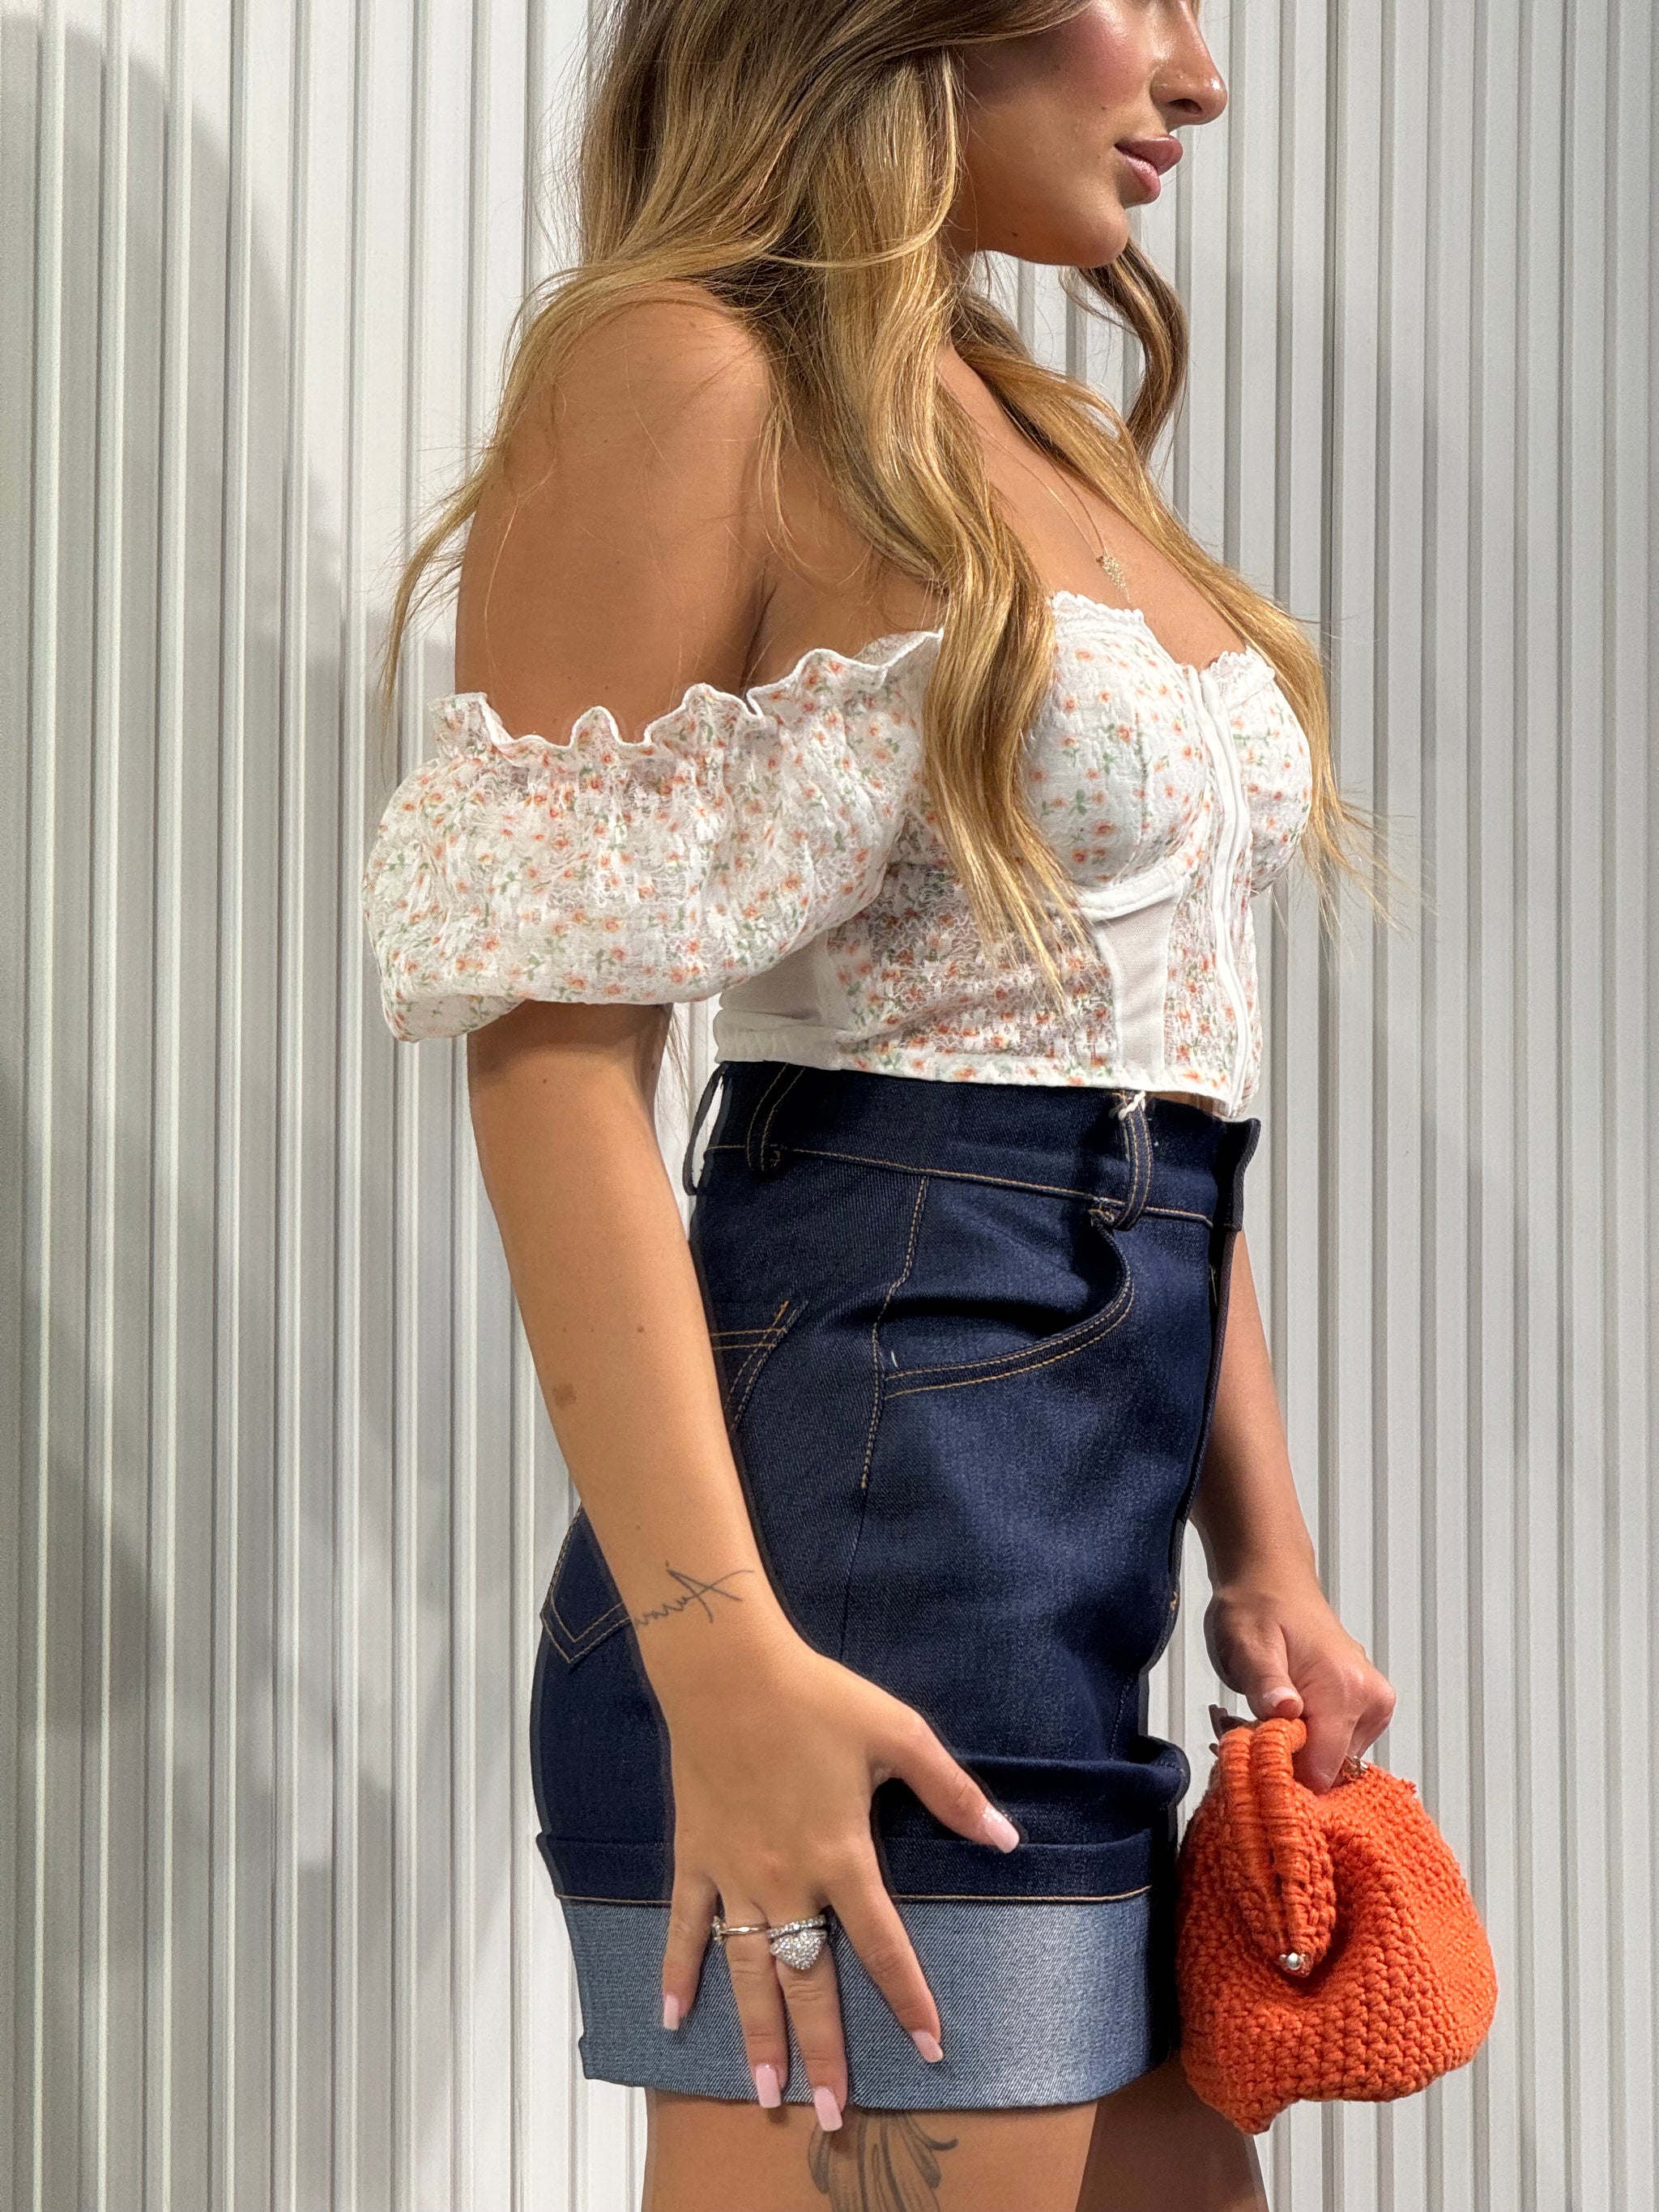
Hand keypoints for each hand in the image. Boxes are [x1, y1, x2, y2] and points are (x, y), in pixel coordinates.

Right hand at [656, 1629, 1019, 2129]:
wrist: (727, 1669)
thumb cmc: (817, 1697)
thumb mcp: (899, 1734)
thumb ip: (952, 1792)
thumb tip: (1007, 1839)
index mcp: (841, 1854)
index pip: (884, 1945)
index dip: (908, 2000)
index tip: (929, 2051)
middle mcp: (787, 1881)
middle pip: (809, 1981)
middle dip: (824, 2052)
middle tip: (831, 2116)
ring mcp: (735, 1874)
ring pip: (748, 1972)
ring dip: (757, 2035)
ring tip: (765, 2093)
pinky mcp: (695, 1857)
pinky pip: (685, 1926)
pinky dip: (676, 1972)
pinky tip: (671, 2019)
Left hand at [1202, 1567, 1395, 1793]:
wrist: (1272, 1579)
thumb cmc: (1258, 1607)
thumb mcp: (1248, 1643)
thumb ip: (1265, 1681)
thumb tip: (1285, 1710)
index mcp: (1346, 1688)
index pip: (1323, 1770)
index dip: (1281, 1773)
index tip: (1249, 1755)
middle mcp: (1371, 1701)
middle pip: (1325, 1769)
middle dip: (1279, 1761)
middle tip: (1238, 1731)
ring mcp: (1372, 1706)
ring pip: (1328, 1761)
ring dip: (1286, 1752)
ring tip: (1251, 1719)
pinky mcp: (1366, 1708)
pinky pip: (1333, 1745)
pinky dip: (1299, 1742)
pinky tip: (1271, 1719)